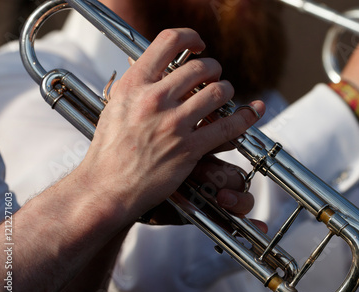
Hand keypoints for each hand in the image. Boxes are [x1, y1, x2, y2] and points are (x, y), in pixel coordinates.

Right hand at [76, 28, 264, 222]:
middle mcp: (154, 99)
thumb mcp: (115, 106)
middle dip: (213, 69)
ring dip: (227, 91)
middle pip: (200, 67)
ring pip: (218, 92)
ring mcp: (173, 124)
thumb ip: (138, 86)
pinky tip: (253, 111)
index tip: (198, 45)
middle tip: (214, 77)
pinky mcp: (189, 149)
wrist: (105, 187)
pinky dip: (245, 117)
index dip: (190, 38)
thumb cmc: (109, 151)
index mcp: (134, 85)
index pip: (168, 41)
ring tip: (225, 95)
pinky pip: (228, 127)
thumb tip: (156, 70)